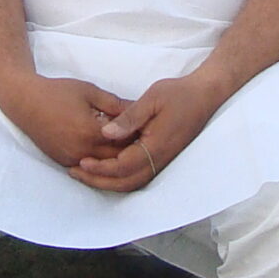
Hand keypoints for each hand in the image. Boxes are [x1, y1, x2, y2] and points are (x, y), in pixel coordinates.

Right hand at [0, 74, 132, 182]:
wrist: (24, 101)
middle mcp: (81, 150)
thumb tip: (139, 111)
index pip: (125, 142)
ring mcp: (71, 158)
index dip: (139, 136)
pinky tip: (108, 150)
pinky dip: (100, 160)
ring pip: (103, 166)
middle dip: (130, 150)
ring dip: (116, 157)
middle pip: (116, 158)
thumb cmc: (57, 92)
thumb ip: (115, 104)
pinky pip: (88, 166)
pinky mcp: (63, 161)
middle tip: (144, 140)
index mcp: (91, 132)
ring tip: (129, 146)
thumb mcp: (90, 92)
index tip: (150, 129)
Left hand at [71, 71, 228, 190]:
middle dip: (98, 181)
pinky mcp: (161, 159)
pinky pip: (138, 176)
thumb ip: (129, 117)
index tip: (80, 162)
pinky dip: (119, 178)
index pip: (123, 166)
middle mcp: (160, 159)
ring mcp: (162, 161)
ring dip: (107, 182)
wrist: (203, 97)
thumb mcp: (152, 98)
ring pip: (132, 183)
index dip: (100, 167)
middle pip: (125, 182)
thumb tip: (105, 133)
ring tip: (85, 174)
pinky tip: (104, 170)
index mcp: (156, 146)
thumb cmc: (178, 94)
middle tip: (75, 173)